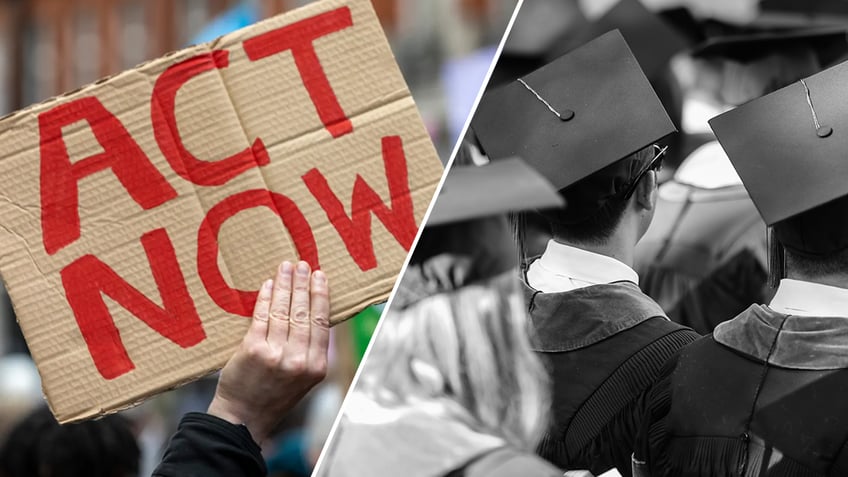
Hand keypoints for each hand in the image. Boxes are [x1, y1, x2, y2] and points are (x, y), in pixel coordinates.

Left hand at [207, 260, 329, 442]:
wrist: (244, 417)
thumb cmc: (275, 394)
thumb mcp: (305, 378)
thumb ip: (311, 349)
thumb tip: (314, 311)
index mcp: (317, 366)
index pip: (322, 322)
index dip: (321, 295)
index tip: (320, 276)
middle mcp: (299, 360)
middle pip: (304, 313)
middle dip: (304, 284)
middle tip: (303, 264)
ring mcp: (276, 354)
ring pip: (283, 311)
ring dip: (285, 285)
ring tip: (286, 268)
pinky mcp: (253, 350)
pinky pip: (262, 317)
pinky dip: (265, 299)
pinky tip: (268, 286)